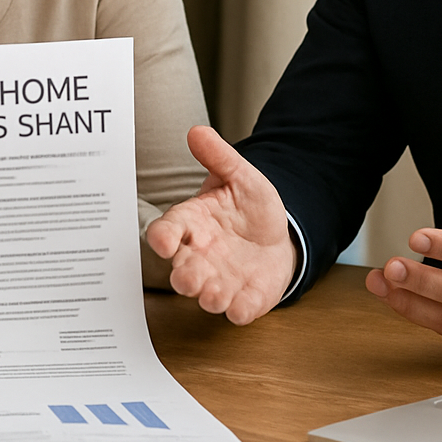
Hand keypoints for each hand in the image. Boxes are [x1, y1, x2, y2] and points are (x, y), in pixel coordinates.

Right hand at [145, 126, 294, 323]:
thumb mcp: (239, 176)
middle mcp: (201, 256)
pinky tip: (241, 309)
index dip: (162, 237)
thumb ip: (219, 157)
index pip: (167, 231)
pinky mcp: (245, 298)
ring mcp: (222, 280)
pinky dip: (239, 311)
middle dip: (184, 276)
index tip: (163, 243)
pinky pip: (239, 309)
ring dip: (209, 296)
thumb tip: (197, 131)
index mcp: (193, 224)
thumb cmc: (249, 207)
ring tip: (214, 295)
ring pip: (208, 294)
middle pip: (183, 270)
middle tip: (186, 278)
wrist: (279, 236)